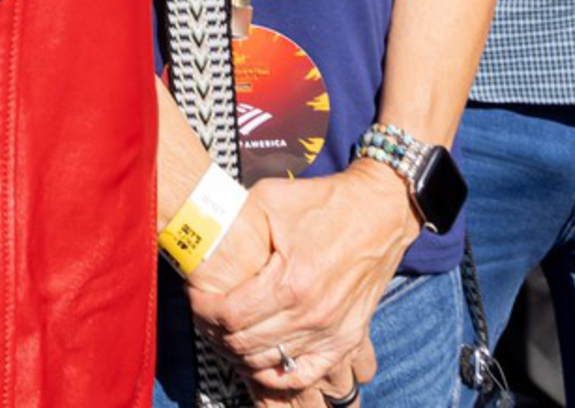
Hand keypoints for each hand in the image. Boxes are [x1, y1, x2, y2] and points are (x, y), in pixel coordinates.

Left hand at [187, 173, 393, 394]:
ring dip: (238, 350)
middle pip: (243, 344)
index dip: (202, 309)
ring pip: (267, 362)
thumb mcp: (271, 199)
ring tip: (226, 328)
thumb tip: (200, 240)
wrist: (380, 212)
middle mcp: (311, 315)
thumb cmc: (323, 202)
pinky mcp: (344, 339)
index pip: (229, 315)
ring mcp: (330, 332)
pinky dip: (275, 374)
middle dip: (214, 330)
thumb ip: (235, 223)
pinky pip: (302, 376)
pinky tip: (260, 358)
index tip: (195, 296)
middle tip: (205, 312)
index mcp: (291, 281)